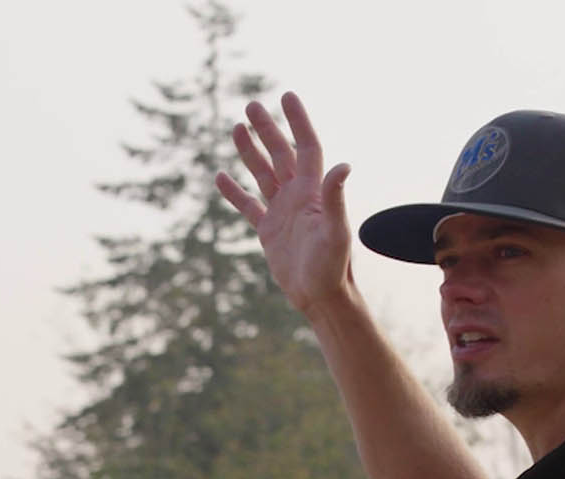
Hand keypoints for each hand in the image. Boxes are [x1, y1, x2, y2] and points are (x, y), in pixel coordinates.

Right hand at [213, 92, 355, 317]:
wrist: (320, 295)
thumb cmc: (333, 265)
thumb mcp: (335, 230)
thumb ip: (335, 197)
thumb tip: (343, 165)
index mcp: (314, 191)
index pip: (305, 146)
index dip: (297, 121)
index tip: (286, 97)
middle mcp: (298, 195)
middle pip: (280, 153)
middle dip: (267, 128)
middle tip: (251, 105)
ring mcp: (282, 211)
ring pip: (263, 173)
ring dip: (250, 151)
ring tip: (236, 128)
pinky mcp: (269, 230)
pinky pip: (248, 205)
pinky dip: (235, 192)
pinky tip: (221, 177)